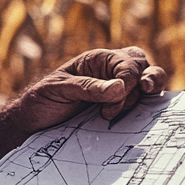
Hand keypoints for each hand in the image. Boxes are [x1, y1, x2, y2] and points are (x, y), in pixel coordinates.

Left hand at [13, 47, 165, 133]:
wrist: (32, 123)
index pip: (127, 64)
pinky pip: (142, 103)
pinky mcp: (118, 108)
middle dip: (149, 80)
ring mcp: (117, 90)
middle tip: (144, 92)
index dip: (128, 81)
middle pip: (143, 66)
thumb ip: (86, 87)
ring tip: (136, 104)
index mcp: (96, 60)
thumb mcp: (57, 90)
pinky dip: (148, 106)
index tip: (114, 101)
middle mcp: (110, 72)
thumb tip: (119, 88)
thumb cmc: (41, 100)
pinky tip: (142, 115)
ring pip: (149, 82)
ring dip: (151, 92)